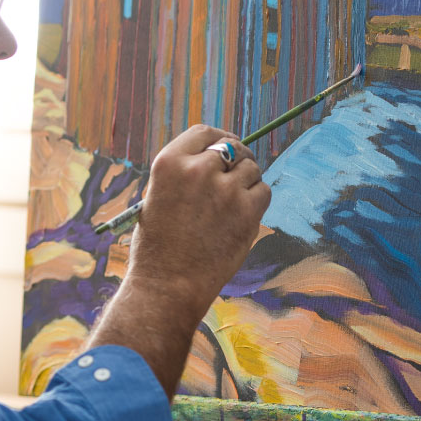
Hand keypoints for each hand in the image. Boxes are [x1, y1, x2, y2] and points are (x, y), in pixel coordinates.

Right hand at [86, 125, 269, 398]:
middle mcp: (198, 170)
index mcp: (169, 162)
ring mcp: (225, 189)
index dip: (219, 138)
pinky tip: (243, 215)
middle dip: (236, 158)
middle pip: (232, 148)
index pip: (204, 133)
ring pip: (251, 169)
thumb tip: (217, 157)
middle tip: (237, 173)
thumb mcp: (158, 196)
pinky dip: (257, 199)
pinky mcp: (247, 211)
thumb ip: (184, 174)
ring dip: (246, 181)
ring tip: (233, 203)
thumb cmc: (157, 247)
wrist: (167, 287)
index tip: (225, 145)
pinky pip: (263, 191)